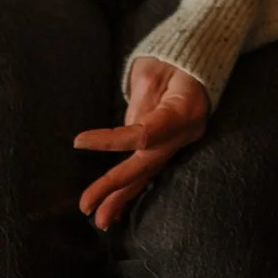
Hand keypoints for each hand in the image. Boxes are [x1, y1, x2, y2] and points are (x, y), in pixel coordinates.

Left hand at [73, 57, 207, 230]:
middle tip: (87, 207)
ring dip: (122, 197)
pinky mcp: (169, 144)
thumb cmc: (174, 57)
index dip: (110, 141)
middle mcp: (184, 134)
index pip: (143, 134)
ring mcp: (179, 142)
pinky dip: (131, 188)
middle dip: (115, 187)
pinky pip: (148, 169)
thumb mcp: (155, 69)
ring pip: (148, 173)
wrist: (198, 58)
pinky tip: (116, 208)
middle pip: (146, 165)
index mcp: (184, 112)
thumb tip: (127, 133)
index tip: (78, 141)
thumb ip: (141, 101)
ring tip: (101, 221)